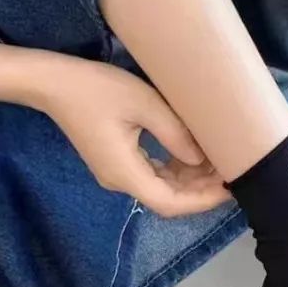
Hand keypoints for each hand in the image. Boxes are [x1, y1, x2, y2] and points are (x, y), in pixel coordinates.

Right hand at [35, 55, 229, 216]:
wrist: (54, 83)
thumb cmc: (97, 89)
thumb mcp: (144, 104)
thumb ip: (175, 134)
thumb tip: (202, 159)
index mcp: (126, 173)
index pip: (170, 203)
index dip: (203, 201)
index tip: (231, 188)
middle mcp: (120, 181)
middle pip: (167, 199)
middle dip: (201, 190)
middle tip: (233, 171)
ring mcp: (116, 173)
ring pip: (160, 188)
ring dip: (189, 180)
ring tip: (219, 162)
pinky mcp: (115, 161)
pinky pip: (150, 174)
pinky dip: (174, 170)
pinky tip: (194, 157)